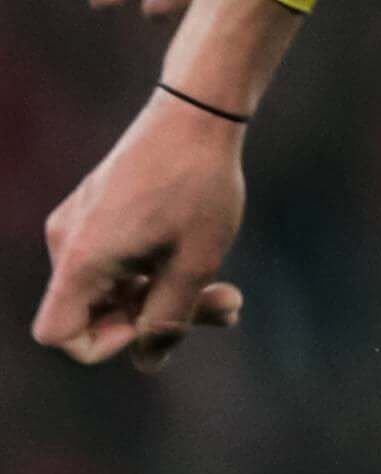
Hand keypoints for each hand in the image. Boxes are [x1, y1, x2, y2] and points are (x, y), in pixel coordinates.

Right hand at [34, 93, 248, 369]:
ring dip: (167, 294)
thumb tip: (150, 363)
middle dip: (159, 318)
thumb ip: (170, 316)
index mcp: (79, 258)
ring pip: (114, 285)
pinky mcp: (99, 209)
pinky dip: (157, 268)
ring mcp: (80, 223)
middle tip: (226, 308)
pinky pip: (117, 258)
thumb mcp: (194, 260)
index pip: (59, 333)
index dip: (107, 343)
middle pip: (97, 310)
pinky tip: (206, 259)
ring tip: (228, 293)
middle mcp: (66, 242)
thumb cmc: (198, 183)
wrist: (197, 110)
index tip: (156, 320)